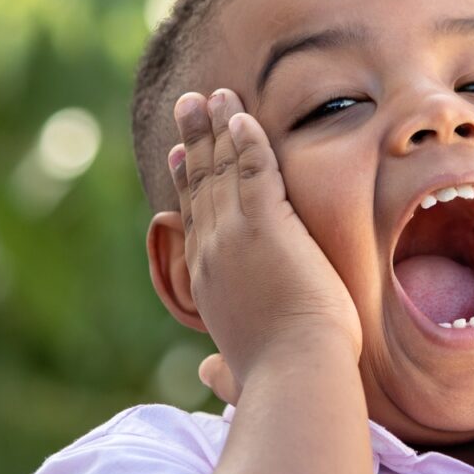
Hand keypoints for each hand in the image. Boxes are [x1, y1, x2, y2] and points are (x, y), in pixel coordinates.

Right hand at [170, 89, 361, 388]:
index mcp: (206, 284)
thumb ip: (224, 368)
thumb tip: (211, 374)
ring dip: (217, 126)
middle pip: (199, 184)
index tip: (177, 156)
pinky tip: (242, 114)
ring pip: (222, 169)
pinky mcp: (266, 226)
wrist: (295, 375)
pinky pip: (254, 169)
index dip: (186, 184)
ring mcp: (234, 236)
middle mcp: (210, 253)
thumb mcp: (241, 371)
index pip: (193, 221)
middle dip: (194, 140)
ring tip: (212, 94)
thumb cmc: (278, 379)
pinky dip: (246, 139)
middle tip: (188, 104)